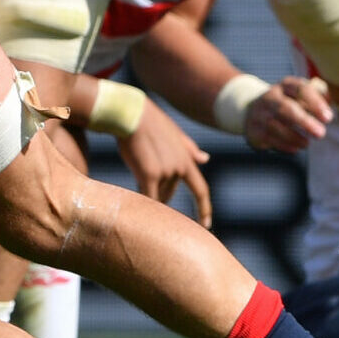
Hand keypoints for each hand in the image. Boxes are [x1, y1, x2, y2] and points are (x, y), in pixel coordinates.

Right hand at [116, 99, 212, 225]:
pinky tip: (136, 202)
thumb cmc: (149, 122)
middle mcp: (179, 168)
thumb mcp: (174, 134)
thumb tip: (205, 158)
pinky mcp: (149, 174)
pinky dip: (144, 200)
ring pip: (156, 192)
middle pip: (169, 192)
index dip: (204, 208)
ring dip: (146, 188)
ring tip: (135, 168)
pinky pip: (148, 196)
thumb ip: (189, 149)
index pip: (200, 190)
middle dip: (159, 191)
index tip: (206, 223)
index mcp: (187, 160)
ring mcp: (165, 172)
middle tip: (143, 177)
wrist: (131, 114)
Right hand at [244, 76, 332, 152]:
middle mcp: (270, 97)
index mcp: (286, 86)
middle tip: (320, 133)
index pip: (300, 89)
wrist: (254, 110)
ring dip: (294, 136)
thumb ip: (321, 96)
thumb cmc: (290, 103)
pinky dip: (284, 145)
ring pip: (275, 126)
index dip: (315, 103)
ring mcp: (259, 114)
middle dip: (304, 122)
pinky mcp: (254, 130)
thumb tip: (338, 99)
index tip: (328, 117)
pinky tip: (295, 147)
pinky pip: (268, 138)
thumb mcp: (303, 95)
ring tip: (306, 143)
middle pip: (285, 108)